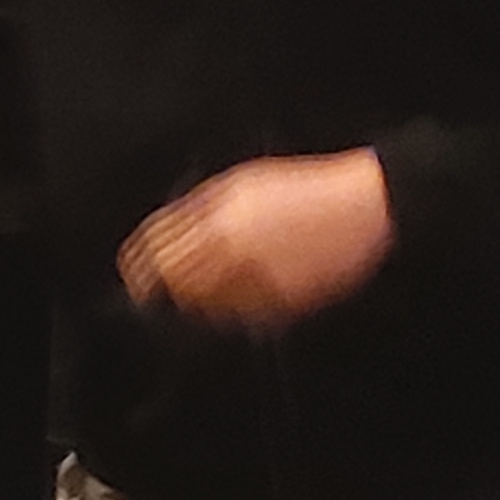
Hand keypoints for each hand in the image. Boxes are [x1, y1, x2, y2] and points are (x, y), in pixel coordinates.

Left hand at [119, 149, 393, 327]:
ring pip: (203, 304)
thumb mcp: (246, 182)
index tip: (133, 274)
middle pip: (175, 279)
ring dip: (194, 305)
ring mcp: (259, 274)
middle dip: (159, 290)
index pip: (158, 245)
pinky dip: (229, 315)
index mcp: (219, 211)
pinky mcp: (284, 299)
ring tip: (196, 303)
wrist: (366, 207)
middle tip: (155, 299)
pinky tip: (233, 307)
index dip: (139, 263)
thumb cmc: (306, 189)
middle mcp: (233, 244)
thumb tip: (164, 235)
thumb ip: (201, 207)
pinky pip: (241, 317)